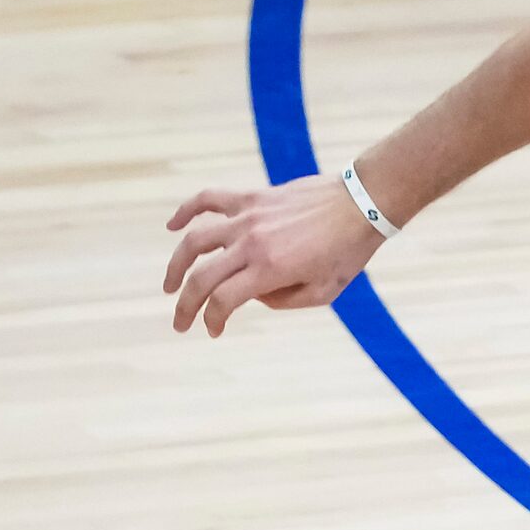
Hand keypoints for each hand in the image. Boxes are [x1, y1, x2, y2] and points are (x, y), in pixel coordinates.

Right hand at [163, 174, 383, 336]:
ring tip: (169, 285)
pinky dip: (185, 211)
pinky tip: (172, 226)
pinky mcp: (251, 198)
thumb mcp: (323, 292)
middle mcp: (252, 243)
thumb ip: (284, 301)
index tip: (213, 331)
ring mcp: (248, 217)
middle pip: (203, 277)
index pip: (224, 300)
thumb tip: (254, 295)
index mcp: (270, 270)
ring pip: (195, 240)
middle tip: (180, 323)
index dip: (213, 320)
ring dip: (176, 265)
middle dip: (186, 305)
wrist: (360, 204)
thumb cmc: (348, 252)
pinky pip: (208, 200)